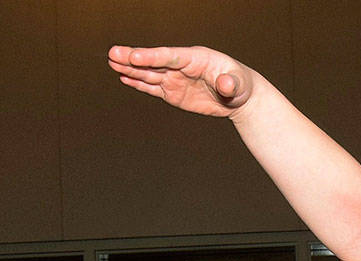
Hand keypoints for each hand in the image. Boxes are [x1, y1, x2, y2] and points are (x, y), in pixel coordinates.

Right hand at [107, 45, 255, 116]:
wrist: (239, 96)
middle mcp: (181, 66)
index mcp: (195, 58)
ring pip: (149, 74)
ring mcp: (175, 79)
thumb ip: (230, 83)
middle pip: (154, 62)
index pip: (170, 56)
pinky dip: (139, 84)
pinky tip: (124, 78)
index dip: (152, 56)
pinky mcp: (172, 92)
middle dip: (133, 58)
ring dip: (130, 70)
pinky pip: (153, 88)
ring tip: (112, 63)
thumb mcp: (238, 83)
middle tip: (113, 53)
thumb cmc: (240, 84)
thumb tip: (225, 85)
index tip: (135, 56)